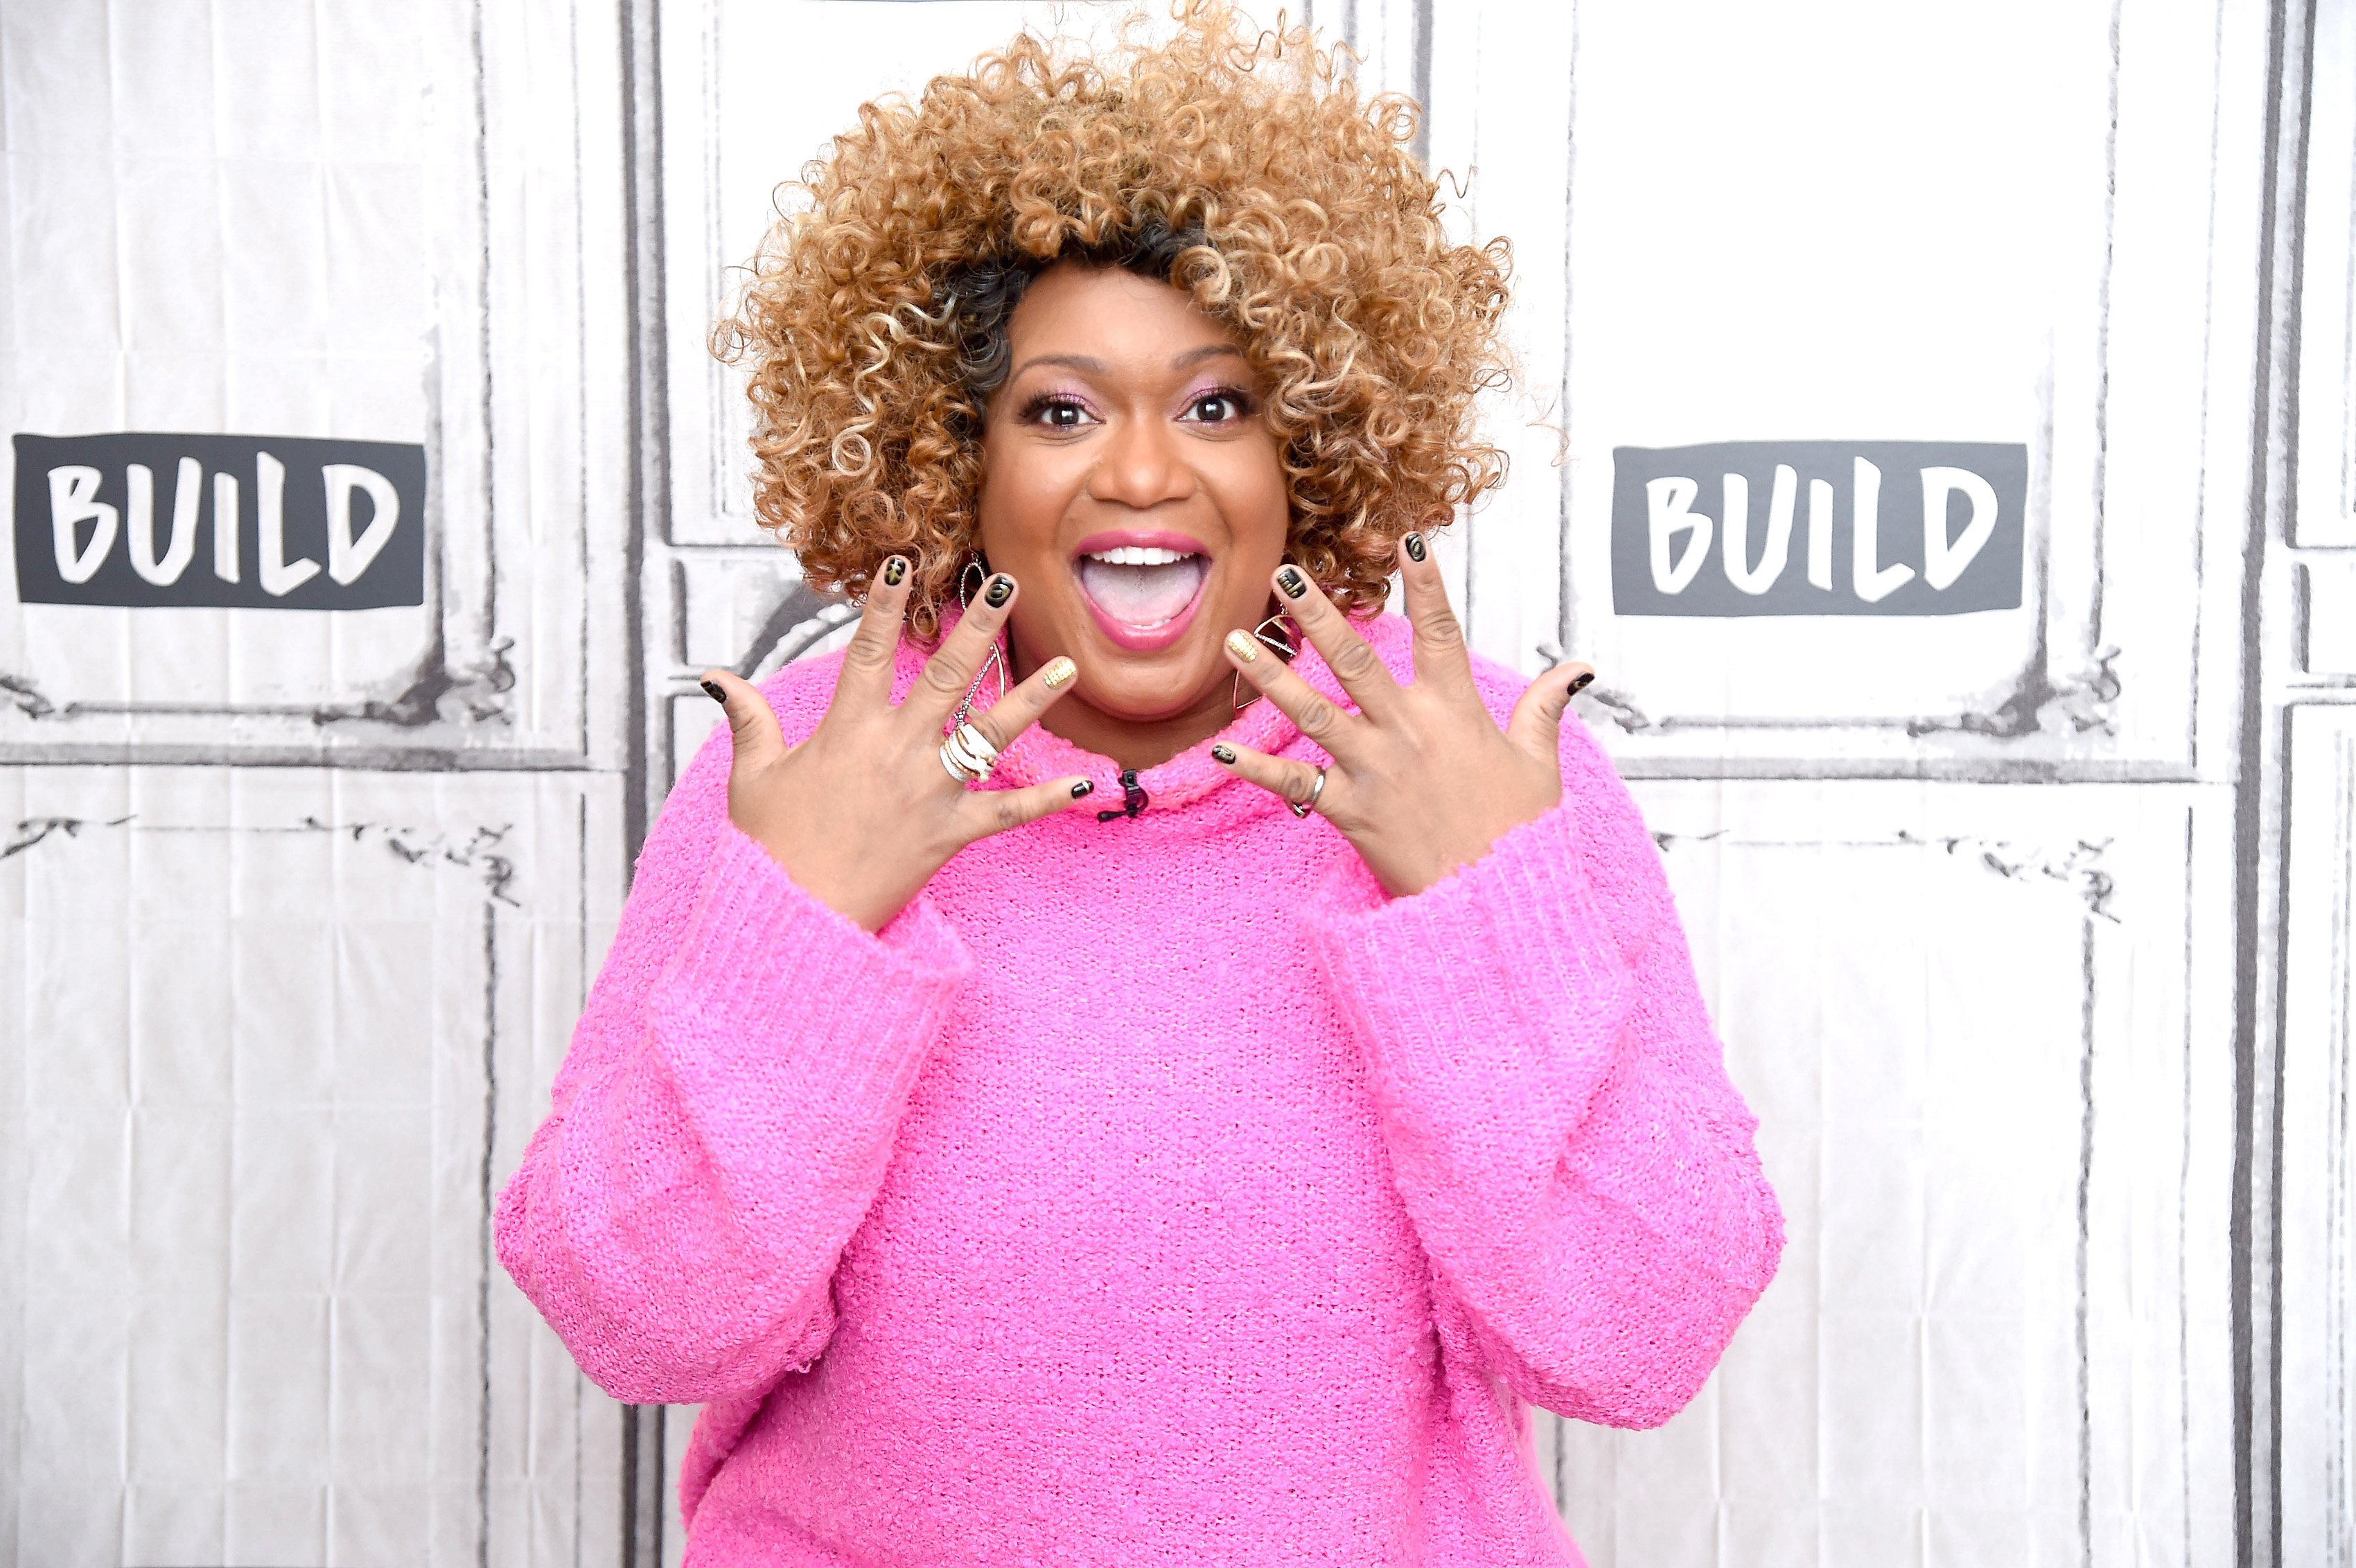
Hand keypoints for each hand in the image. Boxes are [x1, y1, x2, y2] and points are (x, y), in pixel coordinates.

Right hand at [700, 560, 1093, 932]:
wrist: (794, 921)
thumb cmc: (769, 850)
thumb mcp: (751, 779)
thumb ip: (749, 721)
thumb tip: (715, 676)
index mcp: (846, 731)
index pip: (868, 651)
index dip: (884, 605)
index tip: (903, 562)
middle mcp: (895, 751)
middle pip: (946, 674)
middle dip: (979, 625)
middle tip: (1008, 583)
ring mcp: (928, 792)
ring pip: (989, 734)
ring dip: (1031, 697)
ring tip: (1067, 664)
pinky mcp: (949, 835)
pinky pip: (1008, 813)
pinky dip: (1048, 798)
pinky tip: (1087, 782)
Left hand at [1214, 537, 1594, 897]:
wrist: (1498, 906)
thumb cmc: (1519, 836)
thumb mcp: (1539, 766)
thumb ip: (1543, 709)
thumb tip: (1575, 669)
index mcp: (1457, 713)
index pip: (1441, 632)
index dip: (1426, 583)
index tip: (1408, 537)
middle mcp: (1410, 732)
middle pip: (1358, 660)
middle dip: (1319, 614)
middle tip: (1284, 574)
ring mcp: (1376, 771)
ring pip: (1314, 712)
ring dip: (1271, 676)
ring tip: (1235, 642)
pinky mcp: (1351, 813)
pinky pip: (1295, 786)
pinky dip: (1257, 771)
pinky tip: (1222, 751)